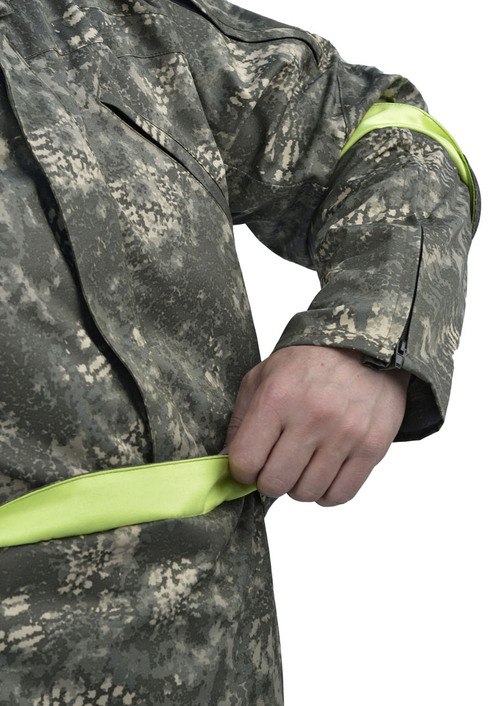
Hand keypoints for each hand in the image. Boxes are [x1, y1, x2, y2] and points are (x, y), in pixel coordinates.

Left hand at [224, 346, 409, 505]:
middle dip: (269, 481)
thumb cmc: (307, 366)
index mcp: (278, 397)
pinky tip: (322, 474)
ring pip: (306, 493)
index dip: (242, 470)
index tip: (249, 464)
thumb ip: (240, 422)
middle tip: (276, 465)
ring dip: (298, 486)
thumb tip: (224, 464)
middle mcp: (312, 416)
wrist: (365, 348)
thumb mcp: (262, 378)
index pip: (245, 461)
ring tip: (302, 465)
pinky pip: (339, 495)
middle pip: (275, 483)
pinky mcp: (371, 447)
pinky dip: (326, 493)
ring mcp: (345, 434)